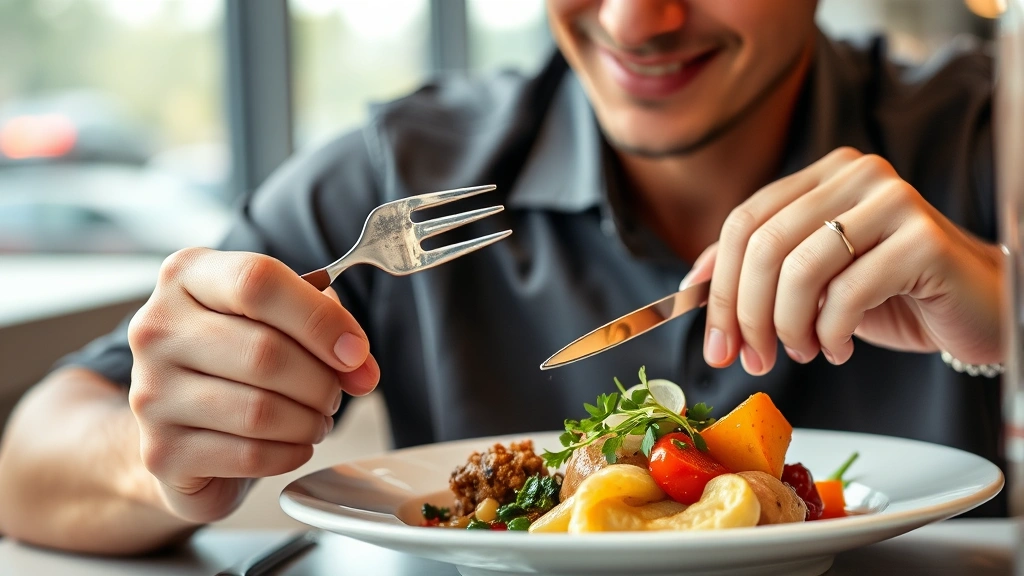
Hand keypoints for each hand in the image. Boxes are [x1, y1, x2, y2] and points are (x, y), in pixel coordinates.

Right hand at [127, 248, 379, 522]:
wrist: (180, 426)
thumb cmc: (237, 360)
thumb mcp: (275, 318)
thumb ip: (324, 323)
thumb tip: (359, 364)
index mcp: (187, 277)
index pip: (258, 281)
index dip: (319, 319)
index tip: (355, 351)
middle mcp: (157, 329)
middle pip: (265, 352)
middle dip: (321, 381)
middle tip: (334, 393)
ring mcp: (151, 392)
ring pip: (261, 411)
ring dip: (309, 421)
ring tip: (315, 419)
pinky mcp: (162, 451)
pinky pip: (249, 455)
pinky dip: (289, 453)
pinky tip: (293, 444)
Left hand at [681, 147, 1004, 374]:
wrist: (972, 307)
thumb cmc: (889, 291)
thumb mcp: (812, 279)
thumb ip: (756, 271)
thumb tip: (690, 288)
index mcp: (821, 175)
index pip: (744, 223)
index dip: (718, 286)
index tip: (714, 341)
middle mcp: (856, 175)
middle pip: (765, 244)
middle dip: (745, 314)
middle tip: (749, 358)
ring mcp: (893, 201)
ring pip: (800, 269)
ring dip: (788, 327)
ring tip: (801, 352)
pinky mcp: (923, 240)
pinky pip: (848, 293)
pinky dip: (832, 333)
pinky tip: (840, 347)